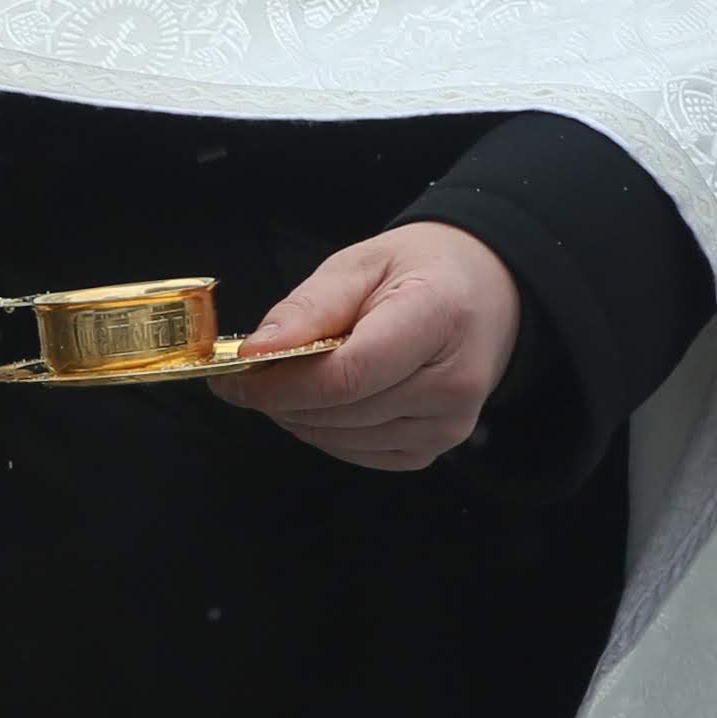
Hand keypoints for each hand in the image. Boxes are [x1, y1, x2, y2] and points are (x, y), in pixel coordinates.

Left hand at [207, 222, 522, 471]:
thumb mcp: (361, 264)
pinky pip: (356, 453)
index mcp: (439, 317)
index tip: (233, 377)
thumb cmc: (419, 272)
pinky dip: (325, 430)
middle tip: (251, 374)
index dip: (281, 384)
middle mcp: (452, 383)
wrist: (482, 293)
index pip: (347, 375)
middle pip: (338, 412)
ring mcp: (447, 425)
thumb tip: (256, 351)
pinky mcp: (431, 449)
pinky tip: (327, 398)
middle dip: (280, 398)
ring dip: (299, 415)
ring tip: (293, 378)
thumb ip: (308, 308)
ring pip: (339, 439)